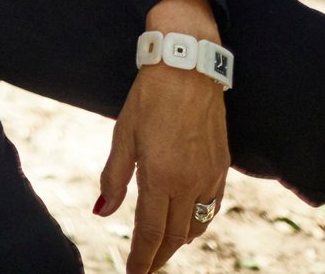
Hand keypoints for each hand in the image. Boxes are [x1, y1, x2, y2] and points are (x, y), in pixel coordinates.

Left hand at [96, 63, 228, 272]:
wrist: (189, 70)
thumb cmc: (149, 99)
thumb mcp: (123, 136)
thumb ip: (114, 178)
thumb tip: (102, 211)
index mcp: (161, 178)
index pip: (151, 233)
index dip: (141, 259)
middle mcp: (189, 183)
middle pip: (175, 236)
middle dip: (158, 256)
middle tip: (145, 267)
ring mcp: (210, 177)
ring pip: (197, 226)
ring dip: (179, 241)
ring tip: (162, 246)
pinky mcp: (223, 168)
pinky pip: (212, 208)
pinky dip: (199, 222)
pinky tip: (188, 222)